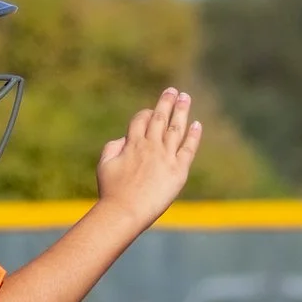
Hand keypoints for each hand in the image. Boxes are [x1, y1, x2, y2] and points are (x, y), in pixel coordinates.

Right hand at [95, 88, 201, 227]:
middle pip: (160, 118)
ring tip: (185, 98)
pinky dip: (193, 136)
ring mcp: (166, 157)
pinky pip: (188, 149)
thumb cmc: (111, 192)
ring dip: (181, 111)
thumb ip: (112, 147)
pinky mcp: (179, 170)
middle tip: (172, 90)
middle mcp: (151, 146)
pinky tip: (197, 124)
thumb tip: (124, 138)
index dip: (145, 113)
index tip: (149, 111)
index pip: (141, 120)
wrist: (125, 211)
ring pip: (176, 128)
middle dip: (166, 102)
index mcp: (132, 144)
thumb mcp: (104, 165)